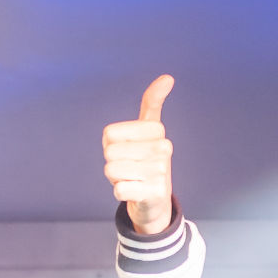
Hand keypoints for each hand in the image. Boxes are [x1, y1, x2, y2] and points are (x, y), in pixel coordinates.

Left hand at [103, 74, 175, 236]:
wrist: (154, 200)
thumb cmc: (144, 161)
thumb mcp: (147, 130)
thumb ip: (152, 103)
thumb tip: (168, 77)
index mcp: (156, 131)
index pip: (109, 133)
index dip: (110, 144)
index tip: (127, 150)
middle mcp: (163, 149)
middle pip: (109, 152)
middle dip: (112, 163)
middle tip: (129, 168)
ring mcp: (161, 171)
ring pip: (112, 170)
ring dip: (116, 178)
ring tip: (132, 179)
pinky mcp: (155, 193)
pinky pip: (118, 189)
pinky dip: (121, 192)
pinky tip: (135, 192)